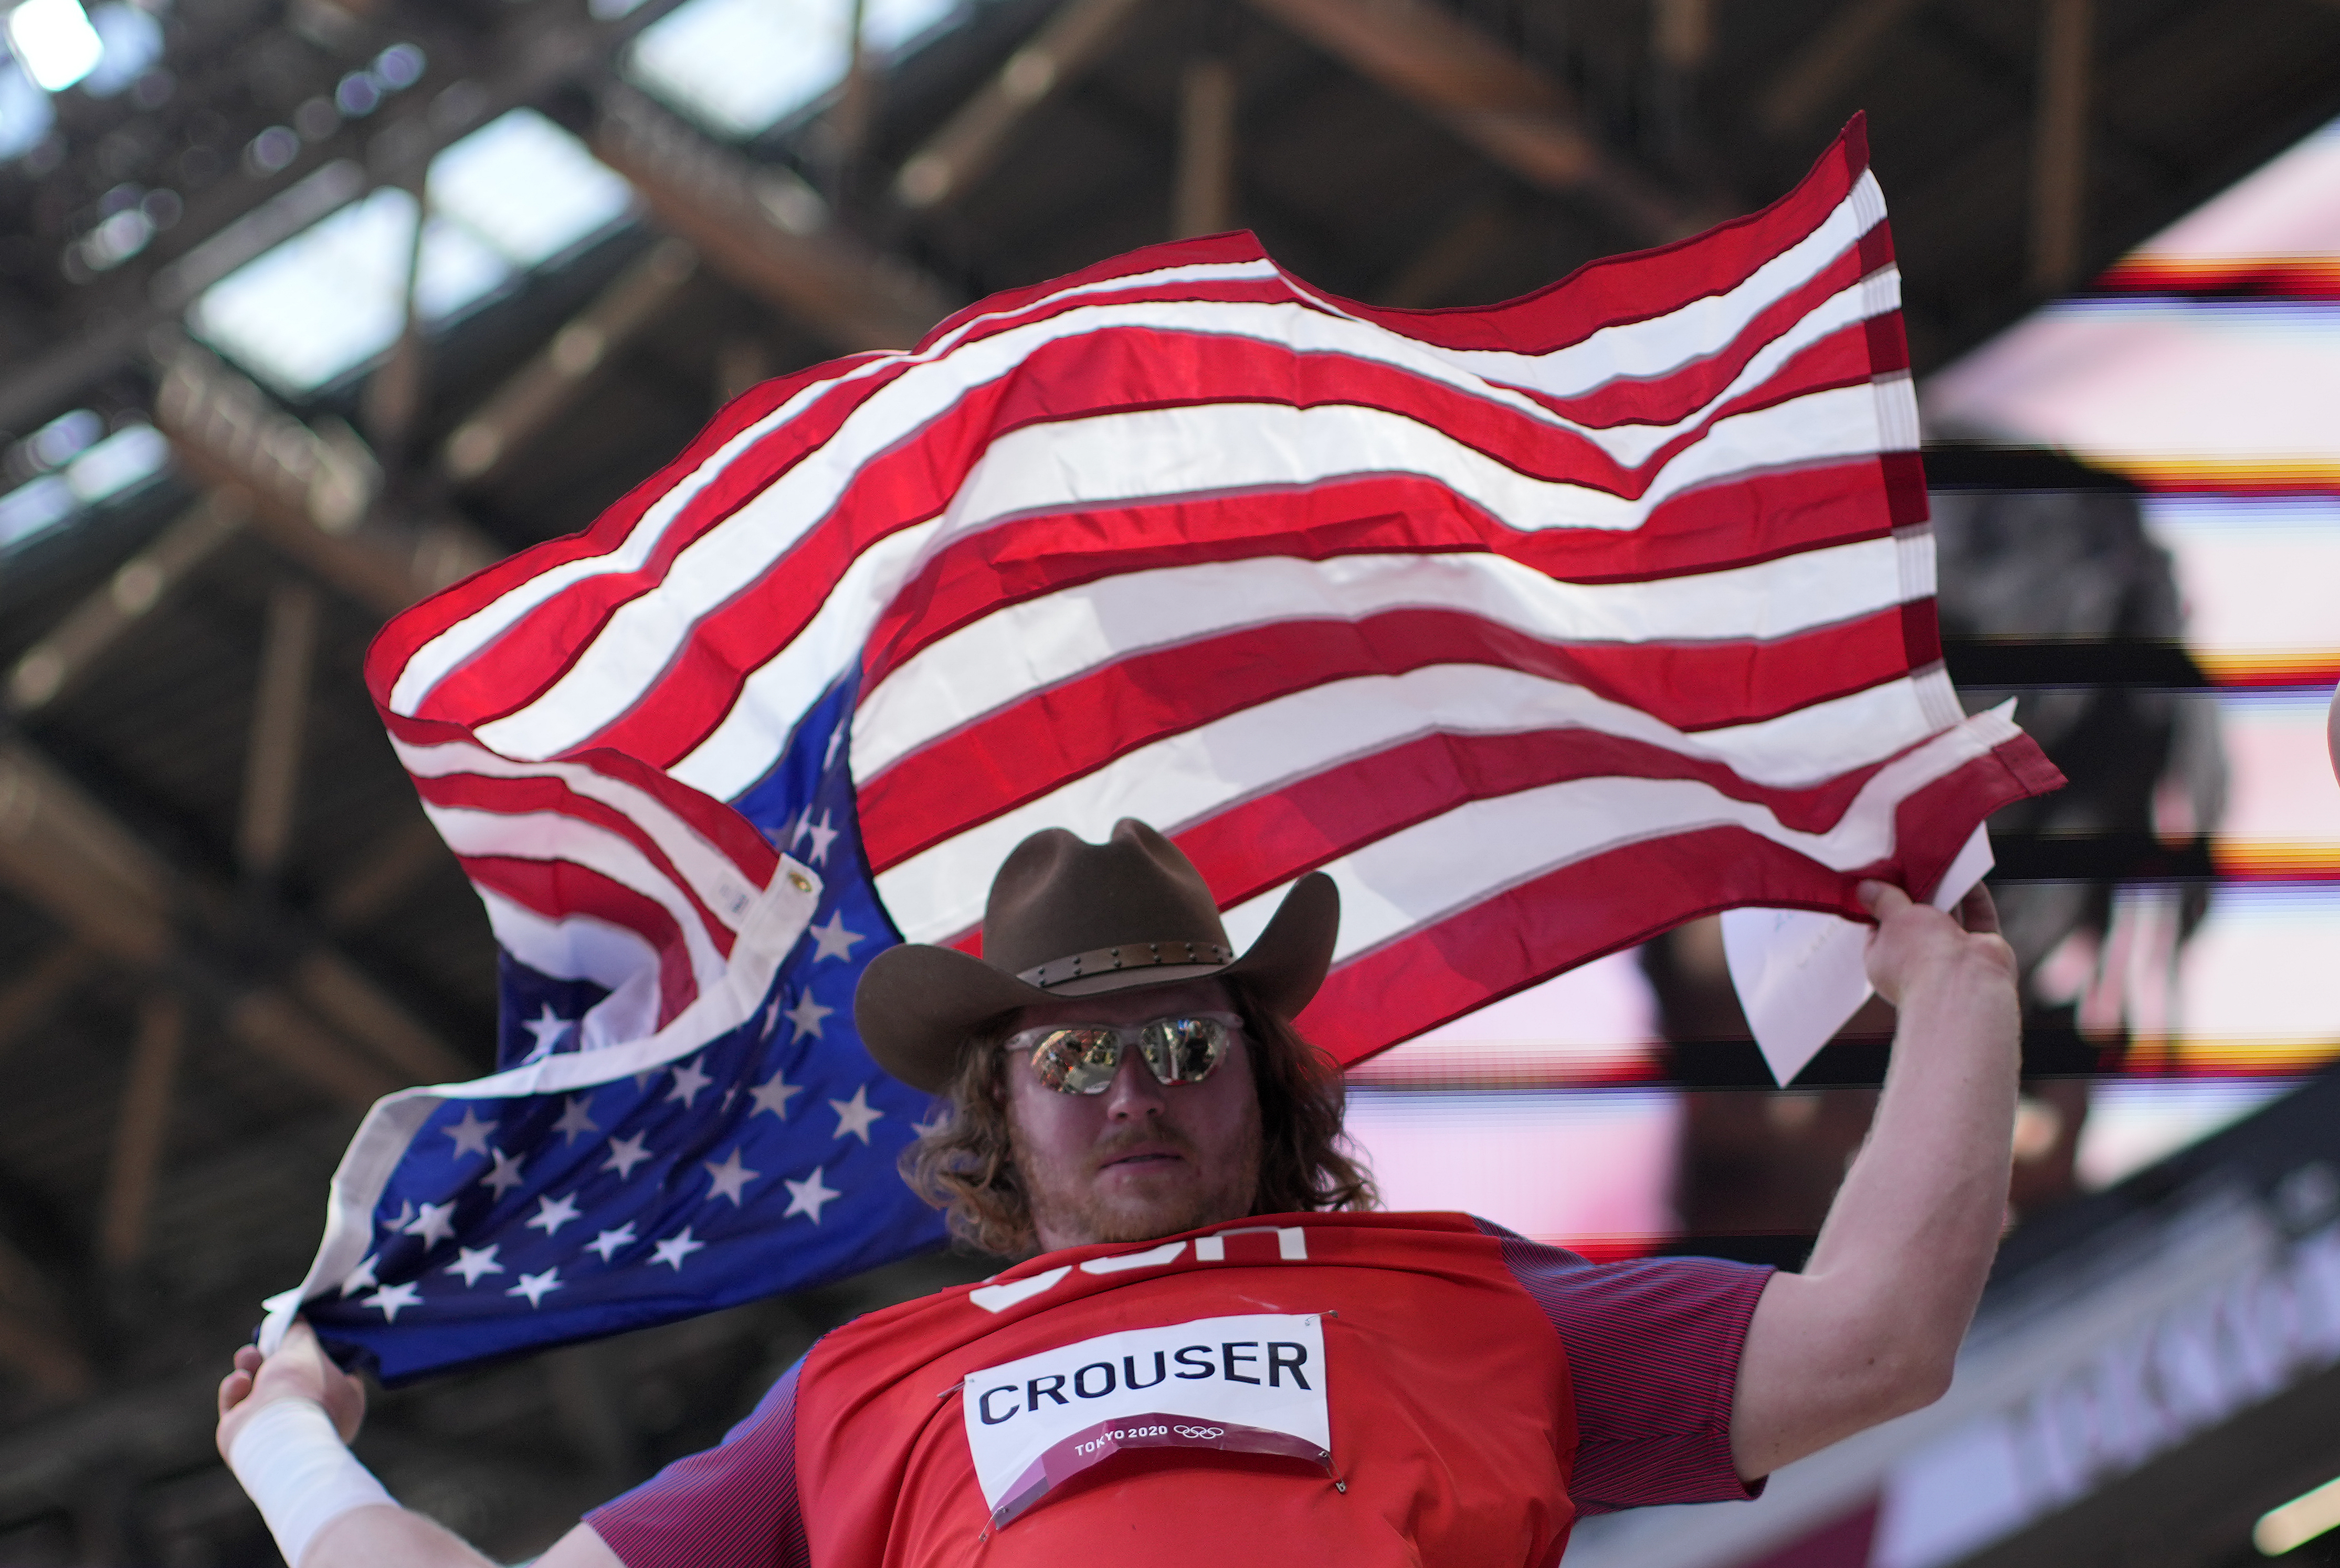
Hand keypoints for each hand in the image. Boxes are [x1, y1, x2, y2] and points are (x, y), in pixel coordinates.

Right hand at [216, 1320, 367, 1461]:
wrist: (270, 1434)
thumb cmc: (299, 1389)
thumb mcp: (303, 1348)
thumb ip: (300, 1332)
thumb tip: (297, 1318)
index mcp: (343, 1402)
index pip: (335, 1370)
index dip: (318, 1350)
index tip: (302, 1333)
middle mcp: (314, 1419)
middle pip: (292, 1378)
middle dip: (274, 1357)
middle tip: (264, 1342)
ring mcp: (280, 1430)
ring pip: (262, 1391)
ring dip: (252, 1368)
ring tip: (248, 1356)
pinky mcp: (248, 1437)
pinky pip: (240, 1408)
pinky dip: (236, 1391)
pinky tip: (240, 1381)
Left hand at [1856, 879, 2015, 1007]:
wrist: (1964, 985)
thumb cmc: (1919, 958)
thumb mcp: (1893, 919)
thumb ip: (1883, 900)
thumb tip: (1865, 889)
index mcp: (1885, 962)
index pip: (1879, 929)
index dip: (1882, 904)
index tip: (1886, 879)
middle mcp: (1918, 962)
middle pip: (1918, 921)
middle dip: (1919, 894)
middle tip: (1916, 864)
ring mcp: (1952, 958)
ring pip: (1950, 917)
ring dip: (1948, 892)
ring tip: (1942, 864)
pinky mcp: (1981, 951)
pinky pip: (1978, 917)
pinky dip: (1974, 896)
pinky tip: (1967, 875)